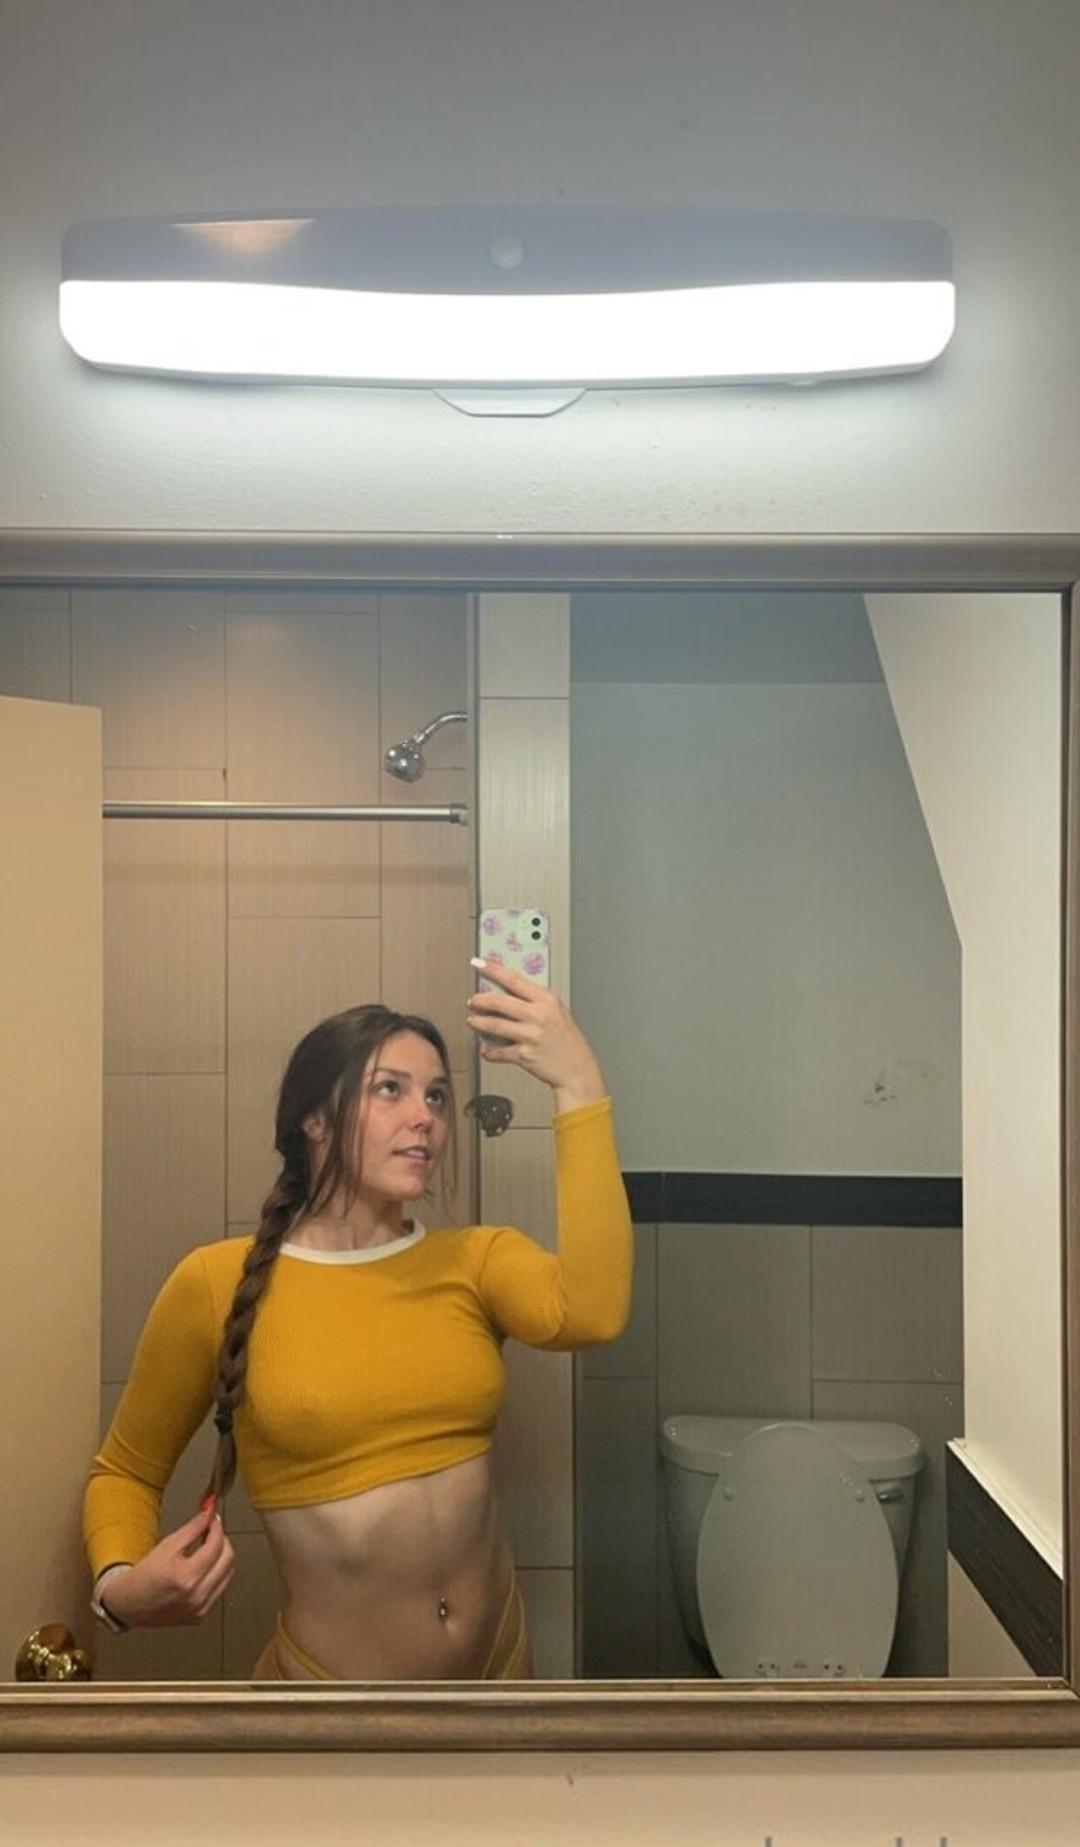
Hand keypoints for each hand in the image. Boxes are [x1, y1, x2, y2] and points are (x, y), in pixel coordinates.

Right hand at [98, 1503, 235, 1629]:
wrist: (128, 1604)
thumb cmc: (142, 1577)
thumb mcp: (167, 1545)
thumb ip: (193, 1527)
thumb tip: (210, 1511)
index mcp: (186, 1578)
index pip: (216, 1546)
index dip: (216, 1527)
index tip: (213, 1518)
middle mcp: (196, 1597)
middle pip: (228, 1559)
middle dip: (222, 1540)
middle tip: (211, 1530)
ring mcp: (200, 1609)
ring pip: (228, 1573)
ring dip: (221, 1556)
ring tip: (206, 1547)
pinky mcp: (200, 1616)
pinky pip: (220, 1588)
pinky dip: (216, 1573)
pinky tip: (204, 1567)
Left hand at [467, 960, 606, 1112]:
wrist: (577, 1069)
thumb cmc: (567, 1040)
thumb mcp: (557, 1011)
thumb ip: (535, 1000)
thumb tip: (507, 991)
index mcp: (547, 1000)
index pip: (514, 979)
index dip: (493, 970)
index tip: (479, 963)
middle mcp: (538, 1016)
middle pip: (499, 1002)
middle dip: (480, 1000)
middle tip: (472, 1001)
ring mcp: (531, 1035)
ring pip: (495, 1025)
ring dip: (478, 1022)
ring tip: (472, 1021)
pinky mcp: (524, 1055)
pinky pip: (499, 1051)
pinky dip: (490, 1051)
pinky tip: (486, 1050)